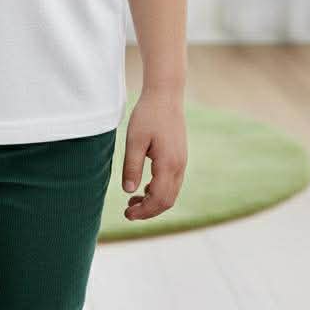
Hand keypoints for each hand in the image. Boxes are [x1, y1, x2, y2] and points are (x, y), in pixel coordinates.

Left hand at [120, 88, 186, 220]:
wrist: (165, 95)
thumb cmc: (148, 115)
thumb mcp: (134, 140)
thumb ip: (132, 167)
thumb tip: (129, 192)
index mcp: (168, 164)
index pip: (159, 199)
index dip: (144, 211)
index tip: (127, 214)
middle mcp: (179, 166)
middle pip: (167, 201)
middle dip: (149, 211)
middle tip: (128, 212)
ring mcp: (182, 161)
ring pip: (171, 193)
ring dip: (154, 201)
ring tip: (133, 201)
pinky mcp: (180, 156)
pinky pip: (173, 182)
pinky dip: (159, 190)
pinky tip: (145, 187)